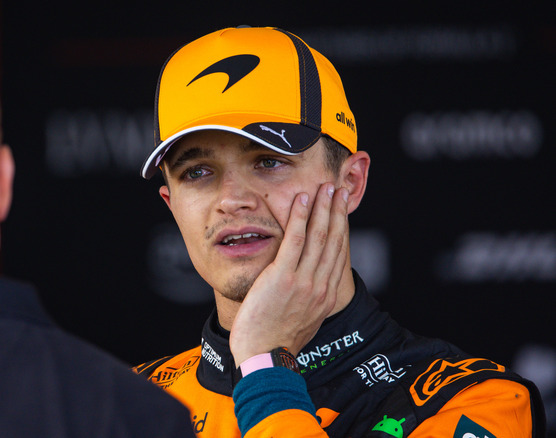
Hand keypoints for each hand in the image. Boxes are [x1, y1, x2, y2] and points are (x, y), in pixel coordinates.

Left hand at [229, 182, 349, 364]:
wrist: (265, 357)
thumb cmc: (275, 342)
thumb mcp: (303, 321)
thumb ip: (308, 302)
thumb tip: (309, 292)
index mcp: (325, 296)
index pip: (338, 254)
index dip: (342, 228)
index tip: (342, 210)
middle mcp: (319, 286)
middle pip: (333, 240)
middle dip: (337, 211)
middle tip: (339, 189)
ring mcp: (303, 281)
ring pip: (318, 236)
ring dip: (323, 207)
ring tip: (325, 187)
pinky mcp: (283, 277)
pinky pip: (295, 240)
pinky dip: (300, 217)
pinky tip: (303, 200)